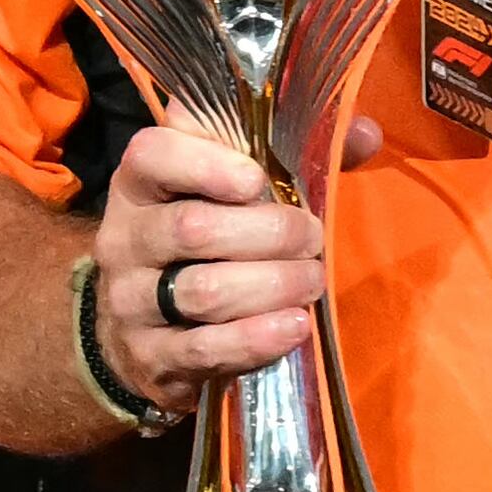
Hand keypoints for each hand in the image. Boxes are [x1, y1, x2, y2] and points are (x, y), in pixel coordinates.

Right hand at [92, 119, 384, 416]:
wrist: (138, 330)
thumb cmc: (203, 239)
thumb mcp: (227, 190)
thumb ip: (293, 155)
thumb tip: (367, 134)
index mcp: (138, 184)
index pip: (154, 155)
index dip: (206, 163)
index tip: (257, 179)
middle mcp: (124, 239)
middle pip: (192, 228)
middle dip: (270, 233)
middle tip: (312, 238)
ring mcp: (131, 303)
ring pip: (205, 292)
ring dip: (274, 285)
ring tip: (311, 281)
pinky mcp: (150, 358)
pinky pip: (205, 349)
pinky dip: (257, 338)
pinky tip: (294, 326)